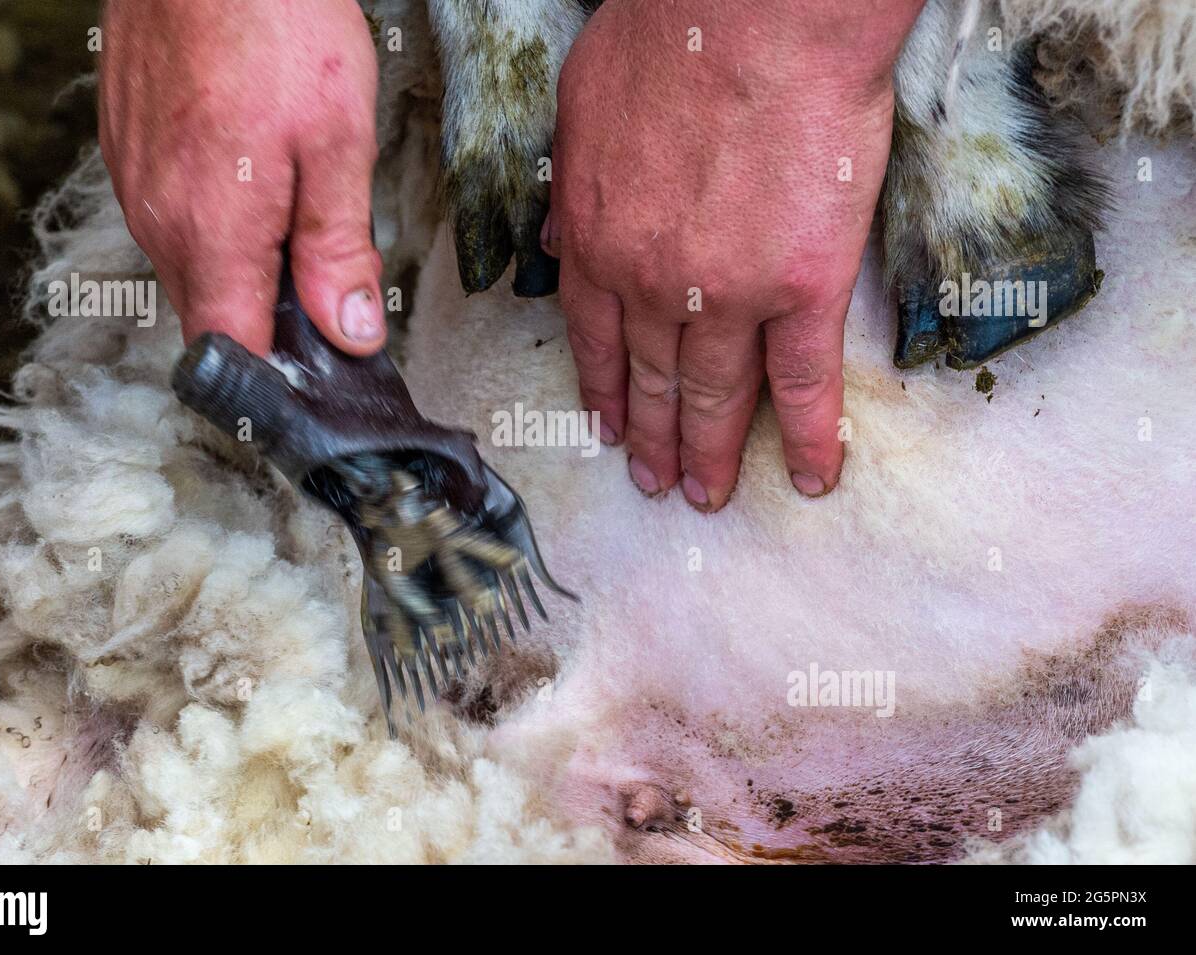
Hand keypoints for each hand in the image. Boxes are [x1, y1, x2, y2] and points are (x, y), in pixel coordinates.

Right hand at [99, 0, 383, 355]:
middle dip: (272, 319)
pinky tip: (256, 179)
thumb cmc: (277, 23)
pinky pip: (173, 219)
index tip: (319, 373)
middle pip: (214, 317)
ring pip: (195, 268)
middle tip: (329, 277)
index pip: (231, 355)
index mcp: (213, 234)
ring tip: (296, 212)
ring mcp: (134, 186)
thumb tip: (347, 334)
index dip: (277, 380)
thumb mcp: (339, 142)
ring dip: (246, 266)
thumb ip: (339, 249)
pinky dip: (217, 223)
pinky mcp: (127, 153)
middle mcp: (159, 222)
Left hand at [548, 0, 923, 508]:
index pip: (596, 336)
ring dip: (711, 451)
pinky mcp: (802, 289)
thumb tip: (558, 241)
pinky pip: (803, 383)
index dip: (606, 388)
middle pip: (654, 378)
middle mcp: (652, 285)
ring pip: (716, 393)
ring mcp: (727, 295)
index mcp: (597, 240)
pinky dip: (806, 437)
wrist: (753, 16)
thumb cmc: (667, 37)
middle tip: (656, 482)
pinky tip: (808, 477)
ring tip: (708, 494)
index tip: (610, 425)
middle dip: (653, 437)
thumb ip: (570, 186)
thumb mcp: (578, 107)